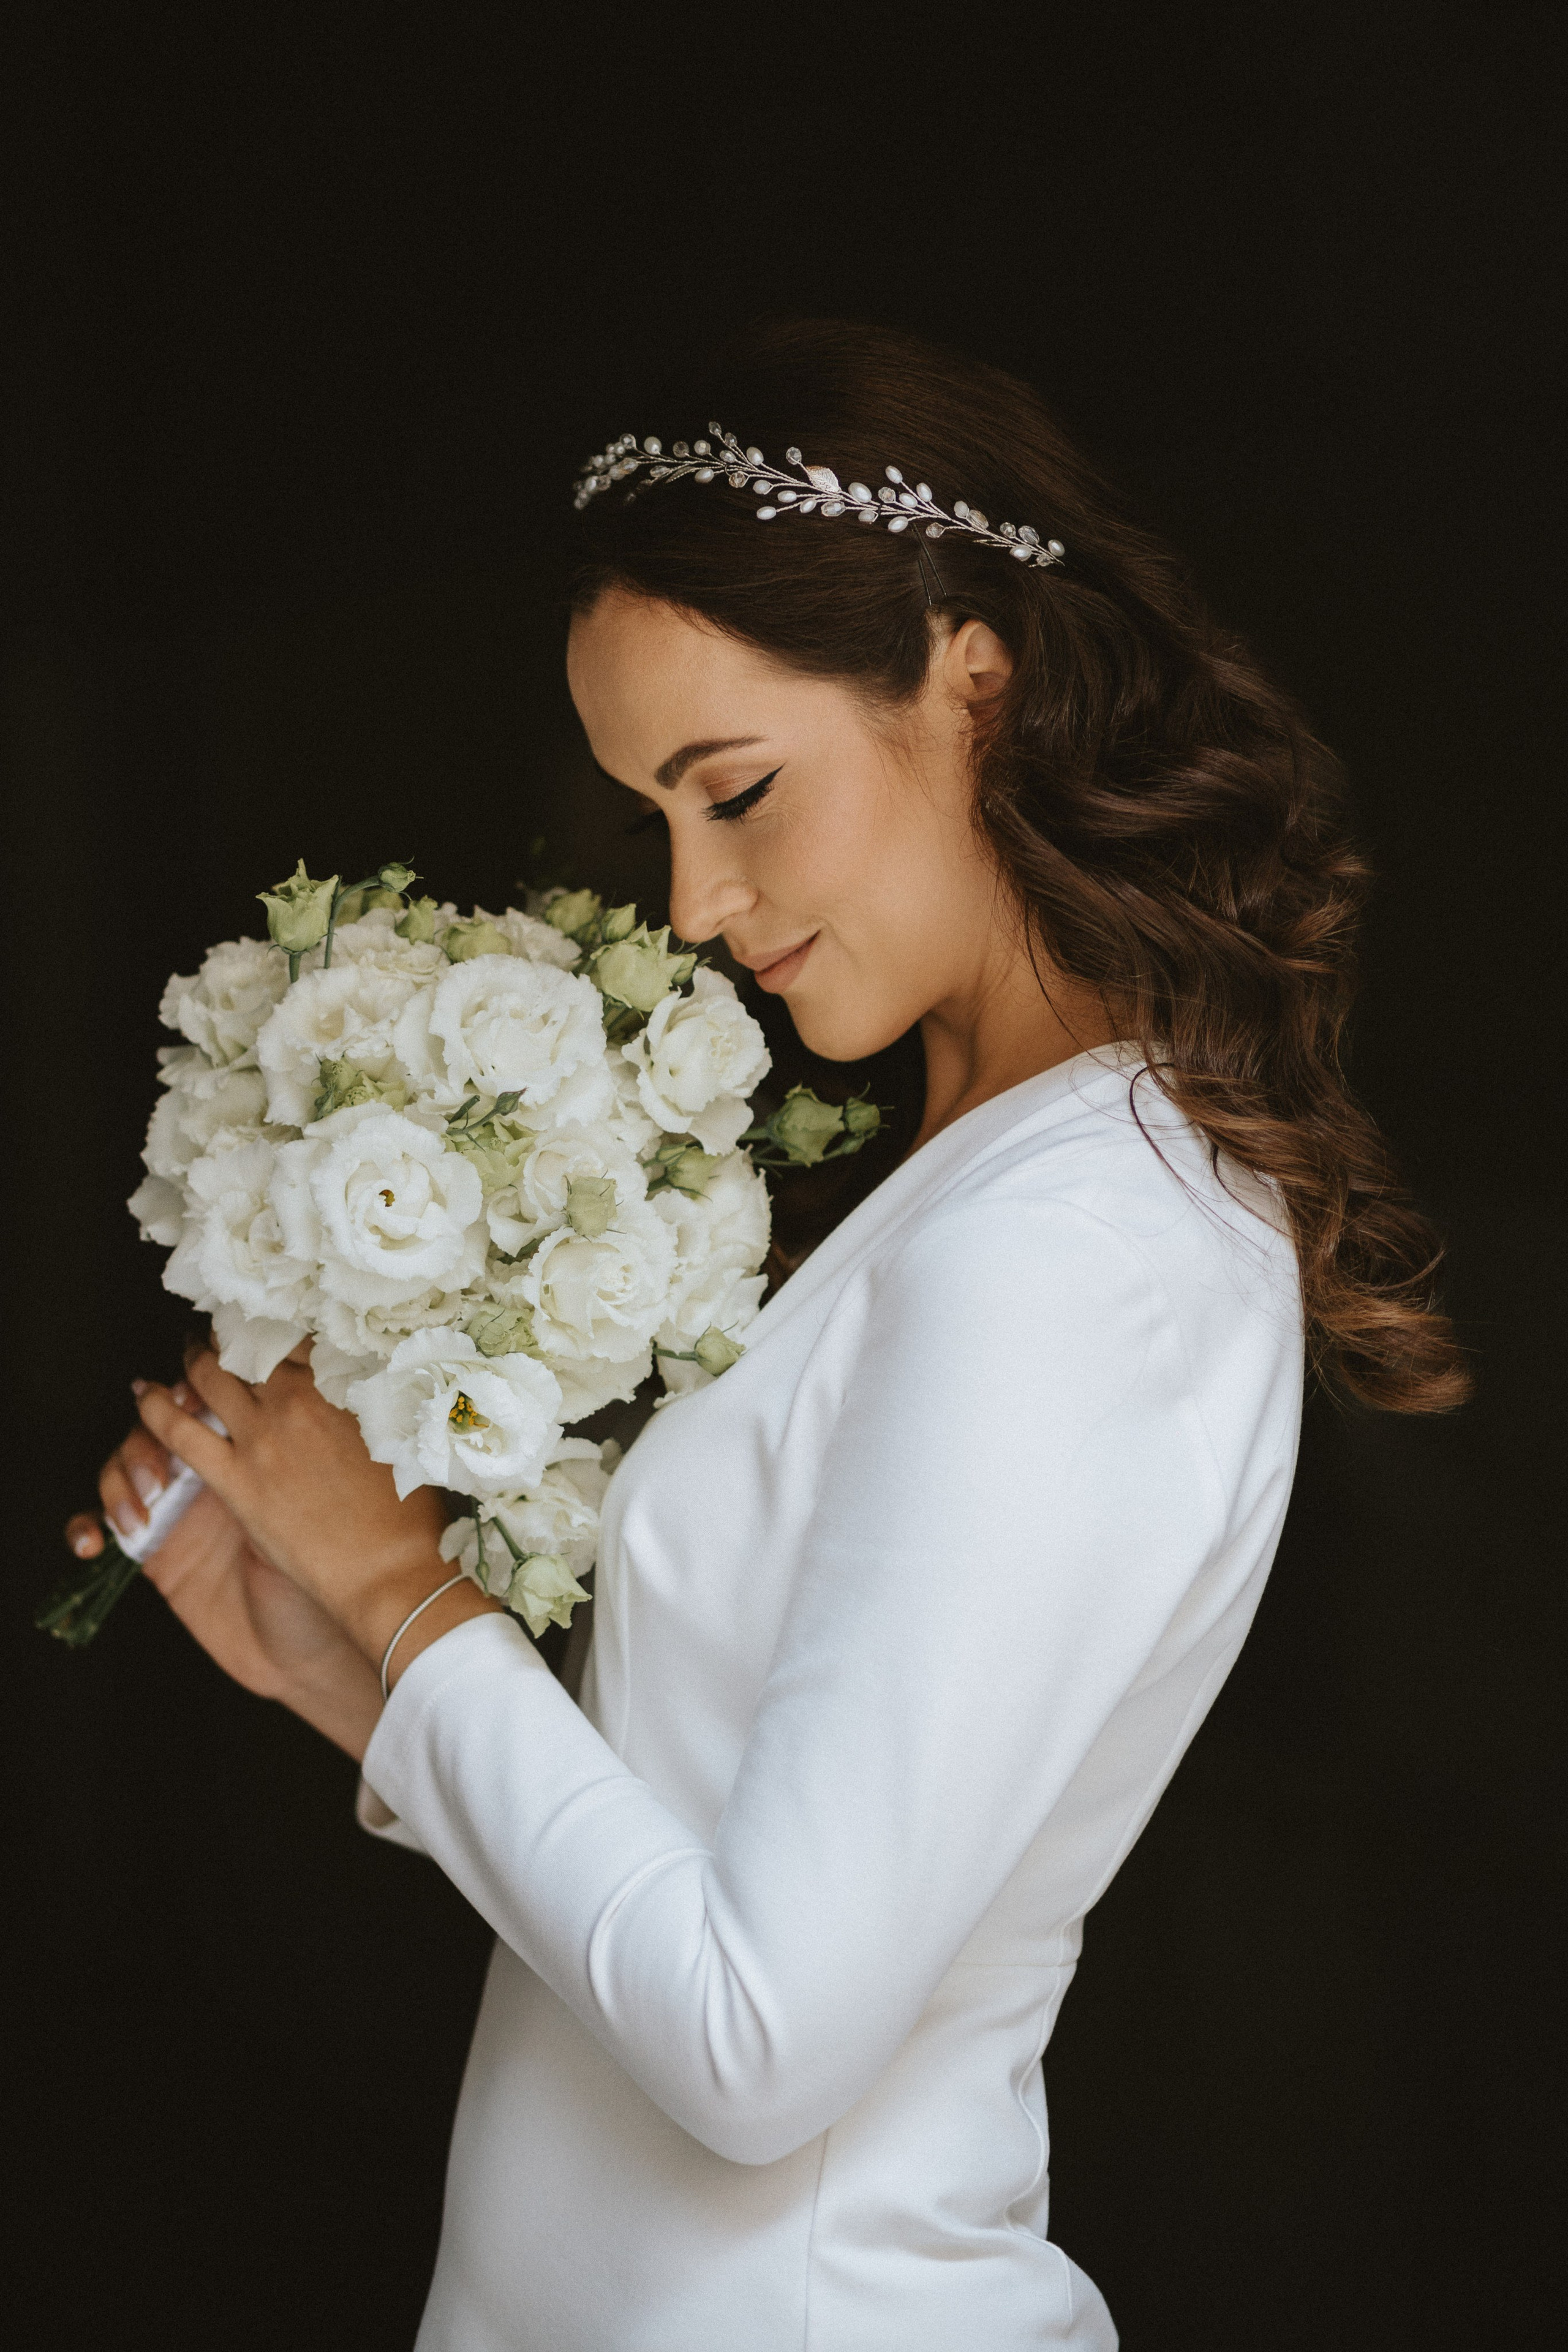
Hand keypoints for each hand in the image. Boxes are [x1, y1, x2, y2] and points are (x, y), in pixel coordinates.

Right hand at [67, 1380, 384, 1756]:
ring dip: (126, 1467)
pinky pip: (100, 1524)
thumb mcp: (322, 1498)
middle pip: (163, 1413)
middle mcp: (218, 1467)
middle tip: (165, 1433)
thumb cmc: (338, 1571)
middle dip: (156, 1413)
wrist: (317, 1651)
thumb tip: (291, 1383)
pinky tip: (93, 1544)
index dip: (198, 1381)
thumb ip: (297, 1443)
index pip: (215, 1390)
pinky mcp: (153, 1551)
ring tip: (150, 1497)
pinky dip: (86, 1524)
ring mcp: (181, 1507)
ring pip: (128, 1457)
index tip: (197, 1391)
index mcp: (261, 1444)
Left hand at [131, 1343, 499, 1692]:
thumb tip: (369, 1378)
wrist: (390, 1573)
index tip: (275, 1320)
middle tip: (229, 1327)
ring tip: (192, 1351)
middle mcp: (295, 1401)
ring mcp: (260, 1439)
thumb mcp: (405, 1439)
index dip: (282, 1323)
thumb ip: (376, 1403)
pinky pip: (178, 1431)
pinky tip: (143, 1394)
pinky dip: (156, 1408)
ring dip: (196, 1357)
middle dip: (236, 1331)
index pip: (300, 1333)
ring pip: (209, 1376)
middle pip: (251, 1346)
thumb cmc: (412, 1514)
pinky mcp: (234, 1482)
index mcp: (341, 1386)